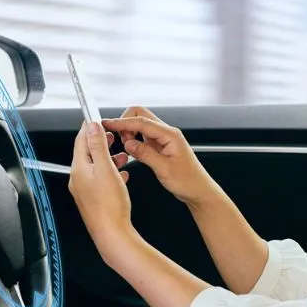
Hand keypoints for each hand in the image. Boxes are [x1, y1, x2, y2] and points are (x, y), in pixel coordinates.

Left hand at [68, 122, 137, 256]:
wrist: (112, 233)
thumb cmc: (110, 206)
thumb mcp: (106, 169)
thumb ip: (98, 146)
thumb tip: (92, 127)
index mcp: (79, 169)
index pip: (81, 141)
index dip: (90, 128)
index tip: (98, 119)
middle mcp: (78, 179)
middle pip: (88, 153)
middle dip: (101, 142)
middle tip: (113, 135)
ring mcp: (85, 190)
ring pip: (96, 167)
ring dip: (108, 158)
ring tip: (122, 156)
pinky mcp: (93, 199)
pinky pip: (100, 180)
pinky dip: (111, 172)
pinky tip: (122, 175)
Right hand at [104, 107, 218, 207]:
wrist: (198, 190)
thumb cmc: (188, 181)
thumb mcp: (165, 169)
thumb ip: (146, 154)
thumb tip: (129, 143)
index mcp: (170, 135)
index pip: (142, 121)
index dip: (122, 122)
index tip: (108, 123)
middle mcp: (167, 133)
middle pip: (141, 115)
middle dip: (126, 123)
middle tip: (119, 139)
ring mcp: (163, 139)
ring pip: (141, 126)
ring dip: (130, 132)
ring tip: (127, 148)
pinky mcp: (160, 146)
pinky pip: (143, 137)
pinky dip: (134, 140)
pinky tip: (132, 150)